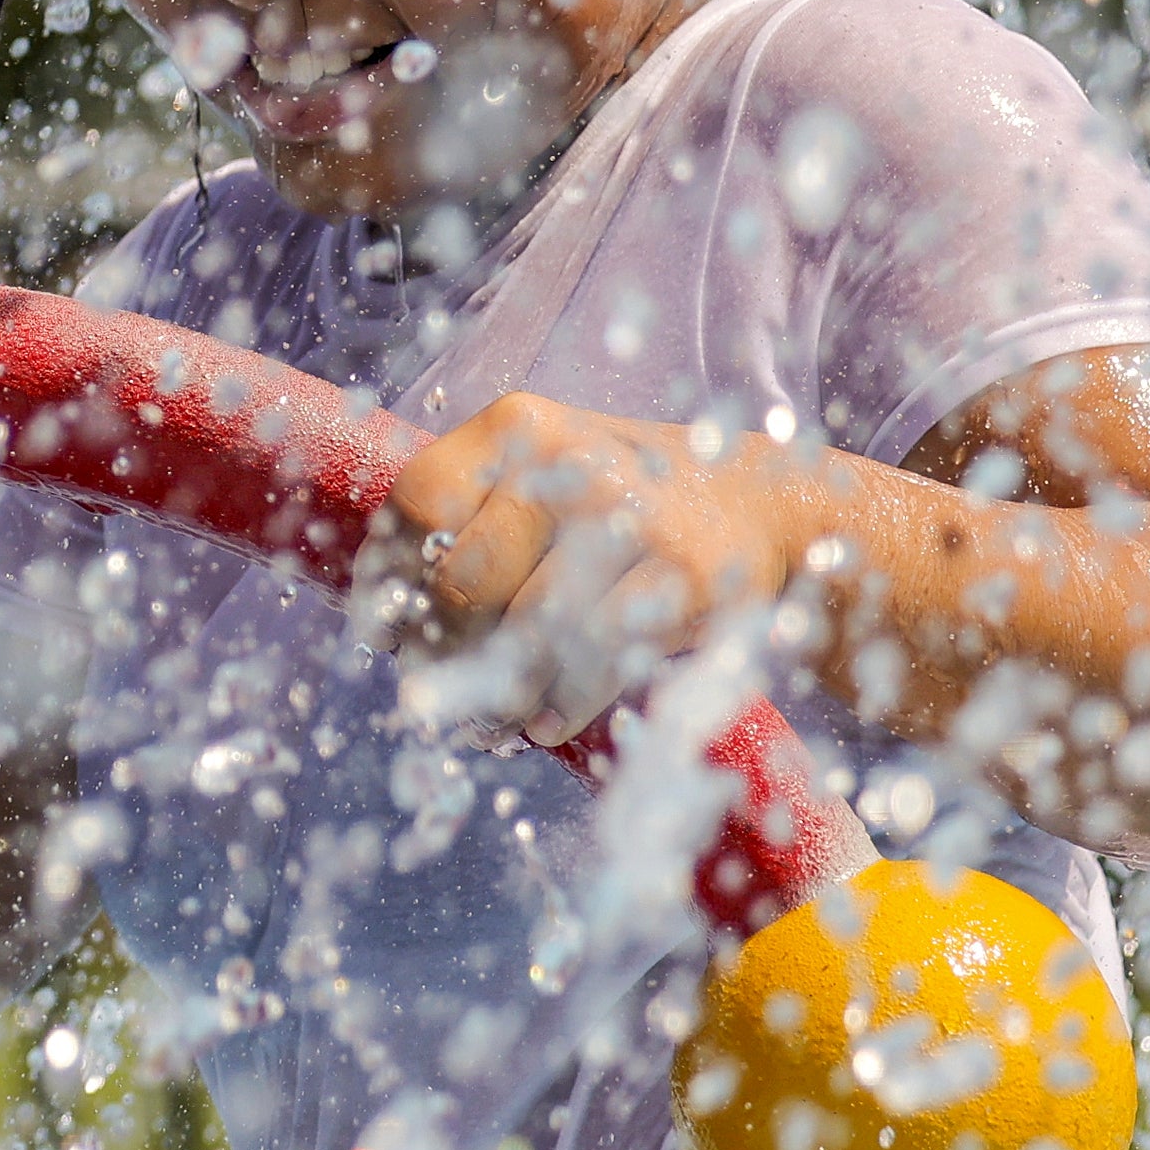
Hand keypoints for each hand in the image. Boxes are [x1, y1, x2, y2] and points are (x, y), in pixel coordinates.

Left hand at [357, 392, 819, 747]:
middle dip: (442, 652)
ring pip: (527, 633)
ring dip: (497, 695)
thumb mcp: (544, 474)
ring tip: (489, 720)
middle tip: (441, 690)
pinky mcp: (684, 580)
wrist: (763, 505)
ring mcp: (633, 518)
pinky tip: (543, 722)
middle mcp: (570, 462)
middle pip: (464, 579)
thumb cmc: (621, 501)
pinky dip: (558, 707)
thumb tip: (385, 622)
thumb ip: (470, 519)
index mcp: (519, 427)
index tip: (386, 632)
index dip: (390, 578)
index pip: (419, 503)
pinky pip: (594, 664)